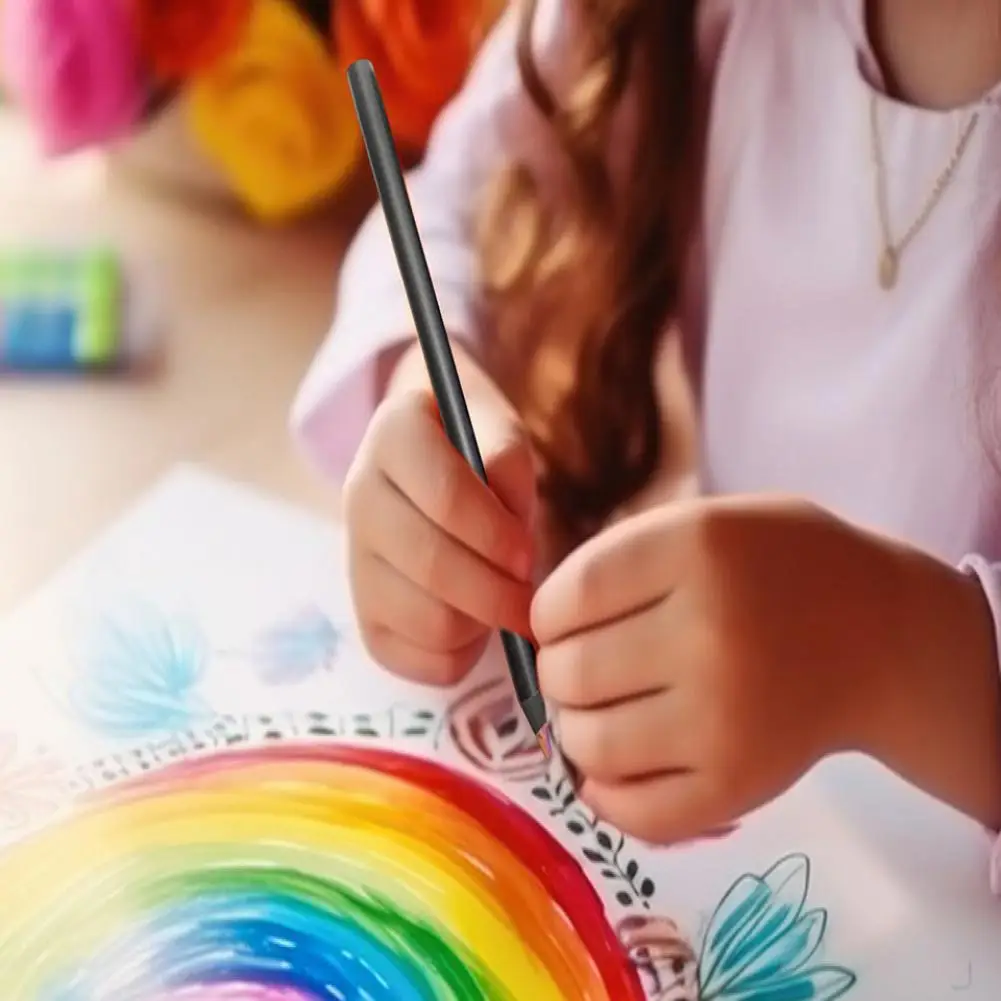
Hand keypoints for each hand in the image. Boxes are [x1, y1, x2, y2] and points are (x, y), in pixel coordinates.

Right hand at [345, 384, 536, 685]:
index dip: (495, 533)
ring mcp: (355, 557)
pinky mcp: (364, 613)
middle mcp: (360, 493)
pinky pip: (412, 660)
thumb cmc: (482, 449)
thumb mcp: (503, 435)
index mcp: (394, 434)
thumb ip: (509, 467)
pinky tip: (477, 625)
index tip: (528, 552)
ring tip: (504, 604)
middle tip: (529, 596)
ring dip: (481, 624)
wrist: (439, 468)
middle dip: (496, 591)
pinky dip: (459, 655)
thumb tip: (508, 532)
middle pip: (431, 564)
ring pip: (426, 618)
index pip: (444, 495)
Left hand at [532, 496, 909, 844]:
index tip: (563, 620)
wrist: (877, 637)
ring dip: (578, 729)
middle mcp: (709, 633)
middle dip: (561, 671)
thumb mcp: (703, 521)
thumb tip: (536, 626)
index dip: (549, 614)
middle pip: (570, 672)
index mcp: (694, 550)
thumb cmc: (774, 568)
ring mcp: (724, 719)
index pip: (567, 597)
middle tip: (586, 666)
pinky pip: (634, 811)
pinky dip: (606, 794)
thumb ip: (620, 557)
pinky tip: (619, 766)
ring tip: (605, 709)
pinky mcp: (739, 786)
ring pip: (589, 743)